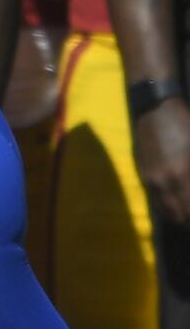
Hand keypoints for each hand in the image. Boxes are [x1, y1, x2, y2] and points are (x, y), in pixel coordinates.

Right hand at [137, 98, 189, 225]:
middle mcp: (164, 182)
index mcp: (182, 174)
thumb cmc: (185, 125)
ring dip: (179, 214)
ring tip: (187, 212)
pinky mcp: (143, 174)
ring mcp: (151, 179)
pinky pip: (156, 199)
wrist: (155, 109)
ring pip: (166, 210)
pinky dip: (168, 205)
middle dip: (188, 219)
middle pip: (179, 215)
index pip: (189, 209)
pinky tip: (177, 200)